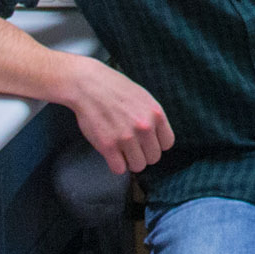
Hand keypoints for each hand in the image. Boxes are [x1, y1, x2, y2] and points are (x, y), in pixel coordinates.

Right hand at [58, 55, 174, 174]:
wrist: (87, 84)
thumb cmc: (114, 89)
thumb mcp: (143, 97)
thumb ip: (152, 117)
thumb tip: (157, 138)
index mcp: (156, 114)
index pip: (167, 143)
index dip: (155, 144)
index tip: (145, 141)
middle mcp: (145, 127)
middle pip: (153, 157)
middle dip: (142, 154)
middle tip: (130, 146)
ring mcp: (126, 137)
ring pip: (138, 166)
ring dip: (129, 161)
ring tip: (120, 150)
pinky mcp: (108, 146)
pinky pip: (119, 169)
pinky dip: (115, 165)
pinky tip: (111, 154)